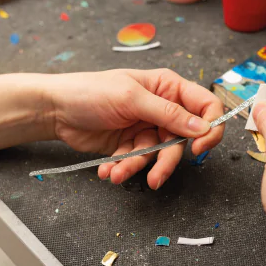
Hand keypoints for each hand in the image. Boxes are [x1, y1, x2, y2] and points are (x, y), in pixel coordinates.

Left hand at [45, 69, 223, 189]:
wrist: (55, 110)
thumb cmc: (90, 91)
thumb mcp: (131, 99)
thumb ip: (168, 114)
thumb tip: (202, 127)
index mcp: (168, 87)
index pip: (205, 105)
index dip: (209, 126)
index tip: (199, 146)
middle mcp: (163, 108)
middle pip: (182, 139)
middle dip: (166, 161)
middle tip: (155, 178)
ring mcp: (147, 128)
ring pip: (158, 155)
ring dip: (137, 166)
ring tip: (117, 172)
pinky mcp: (132, 145)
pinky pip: (137, 161)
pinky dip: (123, 167)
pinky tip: (107, 169)